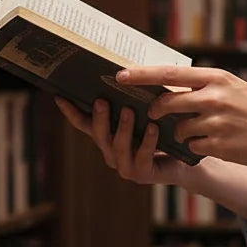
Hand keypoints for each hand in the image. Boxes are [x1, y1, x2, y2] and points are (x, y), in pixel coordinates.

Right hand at [54, 96, 185, 186]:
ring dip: (123, 128)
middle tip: (101, 100)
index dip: (71, 112)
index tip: (59, 96)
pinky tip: (153, 128)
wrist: (186, 162)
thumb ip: (132, 101)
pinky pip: (143, 157)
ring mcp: (126, 166)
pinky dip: (148, 142)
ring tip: (129, 110)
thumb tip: (125, 72)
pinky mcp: (143, 174)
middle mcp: (112, 152)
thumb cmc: (165, 133)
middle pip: (99, 135)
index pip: (84, 124)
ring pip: (118, 146)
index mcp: (108, 137)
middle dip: (99, 118)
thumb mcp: (146, 113)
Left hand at [115, 65, 246, 171]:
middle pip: (167, 103)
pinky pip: (192, 146)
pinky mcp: (219, 145)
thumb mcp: (234, 88)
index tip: (119, 74)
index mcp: (216, 78)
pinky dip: (197, 146)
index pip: (169, 74)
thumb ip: (204, 87)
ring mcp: (216, 122)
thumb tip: (169, 88)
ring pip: (179, 128)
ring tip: (204, 131)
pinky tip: (217, 143)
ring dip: (181, 132)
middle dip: (156, 111)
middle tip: (153, 115)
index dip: (141, 75)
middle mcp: (214, 97)